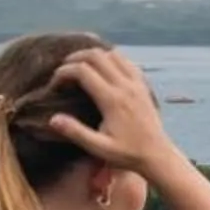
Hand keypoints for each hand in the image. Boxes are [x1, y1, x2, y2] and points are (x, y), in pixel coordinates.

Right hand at [38, 48, 182, 178]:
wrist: (157, 155)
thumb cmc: (127, 154)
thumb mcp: (99, 147)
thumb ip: (76, 132)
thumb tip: (53, 118)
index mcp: (112, 100)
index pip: (82, 70)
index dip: (63, 72)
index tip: (54, 84)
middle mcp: (125, 86)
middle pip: (96, 56)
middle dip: (75, 58)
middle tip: (63, 70)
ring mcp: (137, 83)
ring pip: (113, 54)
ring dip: (93, 56)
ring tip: (80, 67)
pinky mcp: (144, 85)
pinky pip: (127, 62)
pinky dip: (111, 59)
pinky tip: (103, 70)